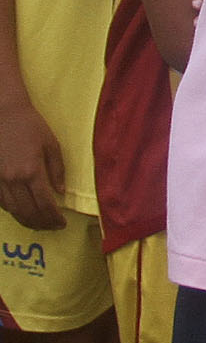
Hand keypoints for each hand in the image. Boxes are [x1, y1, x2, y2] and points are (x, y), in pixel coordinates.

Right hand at [0, 99, 64, 230]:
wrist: (4, 114)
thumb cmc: (31, 126)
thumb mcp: (51, 145)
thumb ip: (57, 170)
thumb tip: (61, 192)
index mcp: (32, 171)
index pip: (45, 204)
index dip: (54, 218)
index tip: (62, 223)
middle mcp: (14, 180)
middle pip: (28, 212)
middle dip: (42, 223)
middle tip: (52, 227)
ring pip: (13, 211)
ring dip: (27, 220)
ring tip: (40, 223)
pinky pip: (1, 203)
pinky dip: (13, 211)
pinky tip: (22, 211)